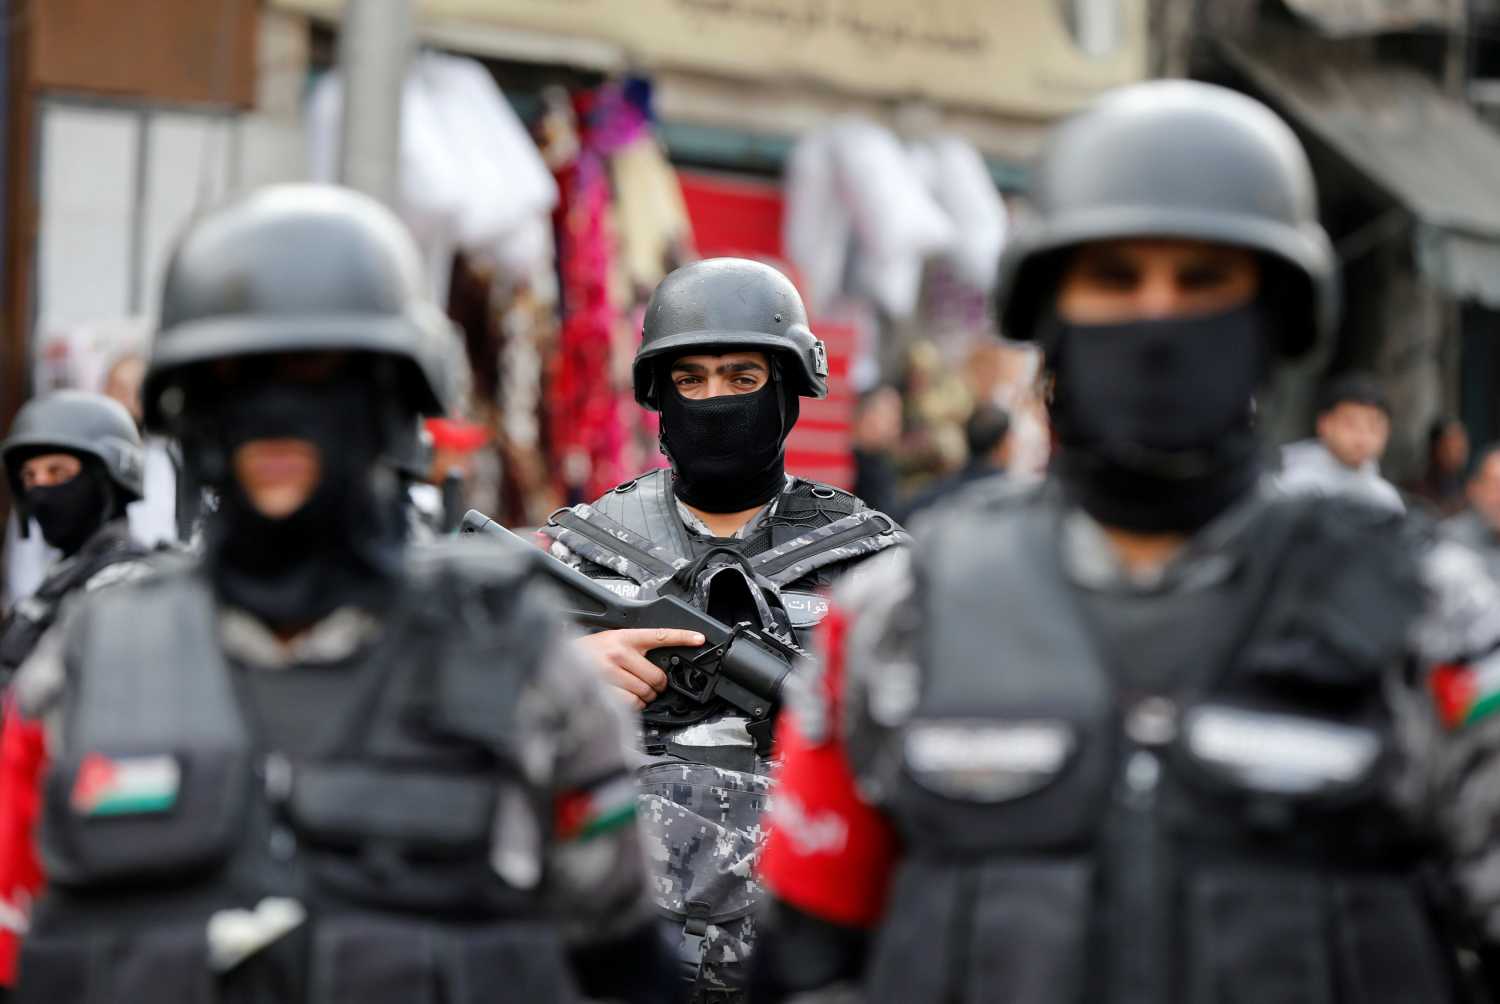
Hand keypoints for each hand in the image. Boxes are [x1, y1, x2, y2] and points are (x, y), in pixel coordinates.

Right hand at [576, 628, 705, 710]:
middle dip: (656, 685)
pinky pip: (631, 704)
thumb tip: (657, 666)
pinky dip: (631, 706)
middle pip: (656, 677)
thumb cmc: (586, 654)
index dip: (683, 636)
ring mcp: (611, 672)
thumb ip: (633, 650)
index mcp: (624, 637)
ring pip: (645, 693)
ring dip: (643, 697)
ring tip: (629, 690)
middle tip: (649, 685)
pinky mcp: (604, 691)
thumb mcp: (610, 641)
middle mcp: (619, 652)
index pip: (660, 635)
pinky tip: (622, 697)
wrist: (556, 661)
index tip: (700, 639)